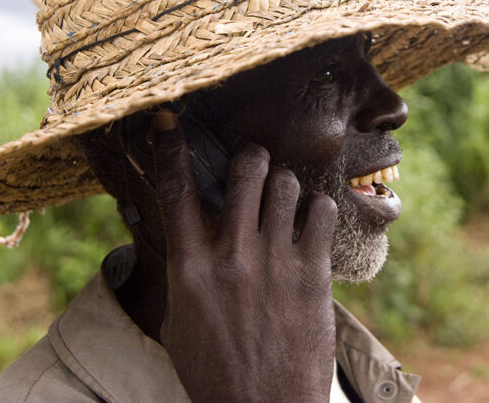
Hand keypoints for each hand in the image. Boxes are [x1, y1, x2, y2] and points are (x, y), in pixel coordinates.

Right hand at [151, 110, 337, 402]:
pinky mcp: (314, 275)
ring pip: (286, 183)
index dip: (169, 146)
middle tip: (251, 164)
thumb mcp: (180, 318)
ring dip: (282, 183)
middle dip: (248, 157)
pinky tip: (308, 223)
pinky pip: (321, 212)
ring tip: (281, 199)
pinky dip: (315, 209)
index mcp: (190, 268)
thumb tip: (184, 231)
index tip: (167, 120)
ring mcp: (276, 263)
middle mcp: (233, 256)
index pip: (174, 189)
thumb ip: (184, 269)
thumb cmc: (214, 369)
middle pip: (244, 169)